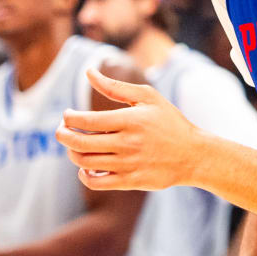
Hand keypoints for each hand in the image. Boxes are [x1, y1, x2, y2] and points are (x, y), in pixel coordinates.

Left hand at [56, 68, 205, 192]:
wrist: (194, 155)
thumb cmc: (170, 122)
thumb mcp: (148, 97)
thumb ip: (116, 86)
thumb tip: (88, 72)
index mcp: (129, 120)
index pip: (85, 121)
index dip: (69, 118)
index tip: (68, 115)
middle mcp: (126, 143)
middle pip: (79, 143)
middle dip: (63, 135)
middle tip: (62, 130)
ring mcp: (128, 164)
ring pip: (85, 162)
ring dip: (72, 153)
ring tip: (75, 146)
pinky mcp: (130, 181)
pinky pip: (97, 183)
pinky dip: (84, 175)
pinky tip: (86, 167)